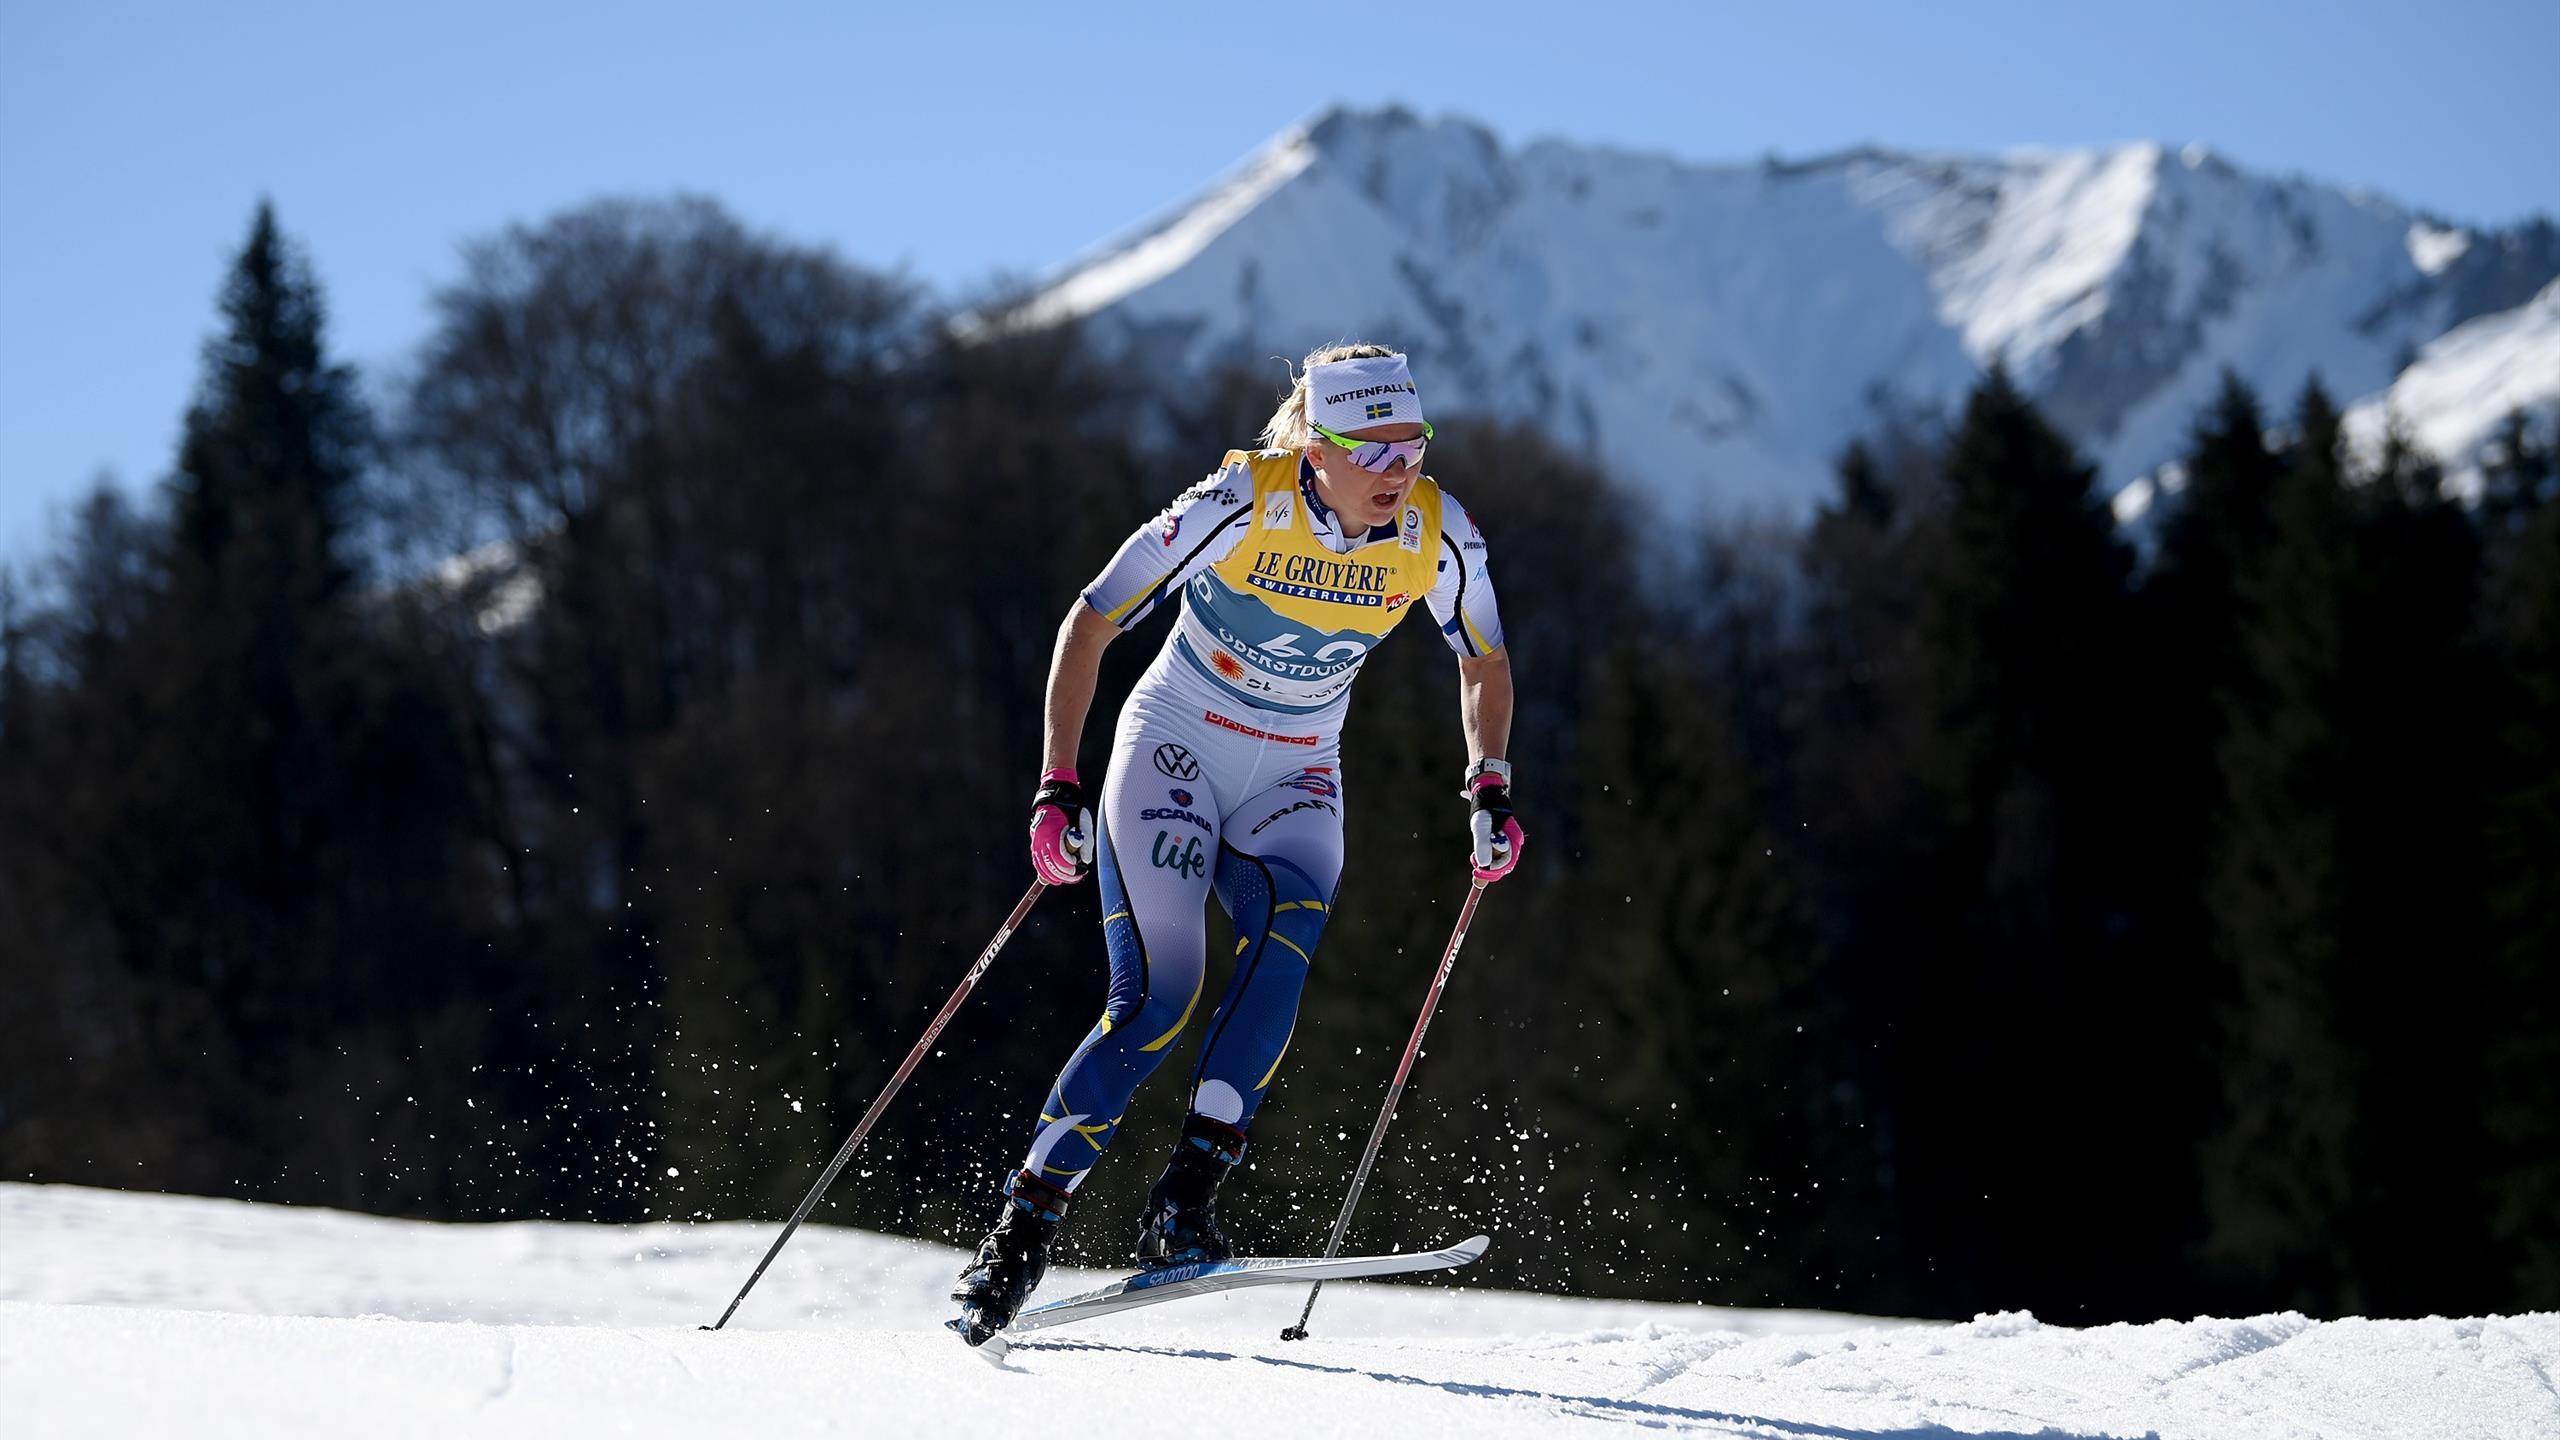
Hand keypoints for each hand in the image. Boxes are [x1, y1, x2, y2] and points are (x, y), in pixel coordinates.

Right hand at [1029, 769, 1096, 883]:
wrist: (1055, 799)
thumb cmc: (1071, 810)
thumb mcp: (1083, 822)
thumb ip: (1086, 841)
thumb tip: (1085, 861)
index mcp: (1051, 832)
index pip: (1059, 857)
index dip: (1069, 866)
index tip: (1078, 868)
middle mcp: (1040, 839)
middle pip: (1050, 865)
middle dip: (1064, 874)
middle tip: (1076, 877)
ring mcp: (1036, 842)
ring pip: (1042, 867)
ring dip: (1054, 876)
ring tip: (1066, 878)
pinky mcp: (1035, 844)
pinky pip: (1037, 862)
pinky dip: (1044, 872)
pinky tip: (1052, 879)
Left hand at [1466, 764, 1521, 882]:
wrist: (1487, 797)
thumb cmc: (1484, 810)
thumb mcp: (1481, 827)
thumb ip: (1482, 844)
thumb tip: (1483, 865)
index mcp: (1513, 840)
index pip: (1506, 864)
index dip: (1492, 872)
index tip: (1477, 873)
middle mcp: (1514, 843)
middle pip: (1504, 865)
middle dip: (1489, 870)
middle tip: (1474, 870)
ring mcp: (1509, 843)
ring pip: (1499, 862)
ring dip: (1486, 864)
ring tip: (1473, 857)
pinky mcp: (1502, 842)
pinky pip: (1496, 856)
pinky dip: (1486, 857)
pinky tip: (1476, 853)